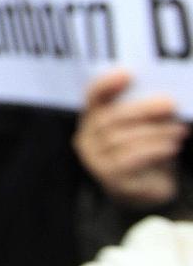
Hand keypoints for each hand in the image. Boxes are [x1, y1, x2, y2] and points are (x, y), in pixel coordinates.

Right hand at [74, 69, 188, 208]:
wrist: (147, 192)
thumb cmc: (146, 154)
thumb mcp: (143, 129)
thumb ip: (145, 115)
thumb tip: (163, 98)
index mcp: (91, 120)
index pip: (92, 97)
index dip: (106, 84)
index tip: (127, 73)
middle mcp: (87, 139)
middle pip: (109, 118)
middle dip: (142, 109)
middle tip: (169, 103)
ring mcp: (95, 160)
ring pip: (121, 138)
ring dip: (155, 132)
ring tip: (179, 130)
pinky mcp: (110, 179)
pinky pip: (130, 159)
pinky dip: (154, 150)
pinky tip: (171, 147)